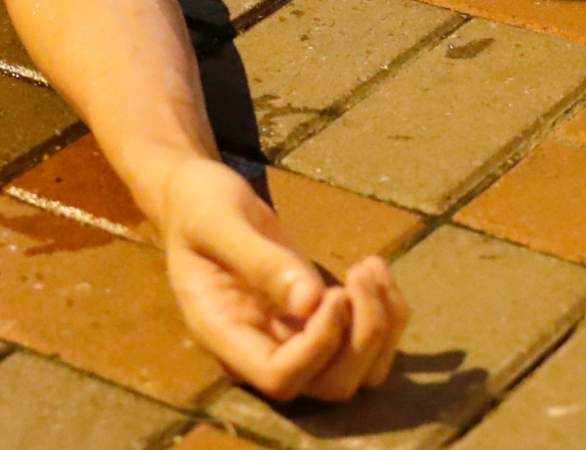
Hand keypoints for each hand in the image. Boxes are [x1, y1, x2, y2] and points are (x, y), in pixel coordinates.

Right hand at [156, 156, 408, 400]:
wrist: (198, 199)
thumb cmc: (198, 206)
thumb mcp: (218, 221)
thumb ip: (259, 260)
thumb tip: (311, 301)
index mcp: (224, 334)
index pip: (280, 377)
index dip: (319, 345)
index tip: (335, 292)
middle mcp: (259, 350)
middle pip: (330, 385)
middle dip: (363, 335)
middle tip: (361, 272)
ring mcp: (289, 341)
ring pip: (357, 372)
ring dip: (381, 326)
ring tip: (370, 266)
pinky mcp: (315, 323)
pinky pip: (365, 343)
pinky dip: (387, 312)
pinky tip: (373, 266)